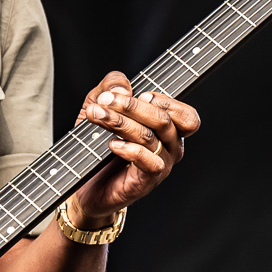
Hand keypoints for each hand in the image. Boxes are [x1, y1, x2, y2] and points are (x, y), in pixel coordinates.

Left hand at [71, 73, 201, 224]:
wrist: (85, 185)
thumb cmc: (96, 145)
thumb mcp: (100, 104)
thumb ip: (112, 86)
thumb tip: (124, 88)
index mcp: (168, 129)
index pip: (186, 115)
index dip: (165, 101)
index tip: (138, 93)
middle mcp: (171, 147)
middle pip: (164, 121)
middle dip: (132, 106)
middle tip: (104, 100)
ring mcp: (162, 165)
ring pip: (150, 137)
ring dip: (121, 123)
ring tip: (97, 116)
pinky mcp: (147, 181)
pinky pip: (150, 162)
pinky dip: (129, 149)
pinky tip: (111, 144)